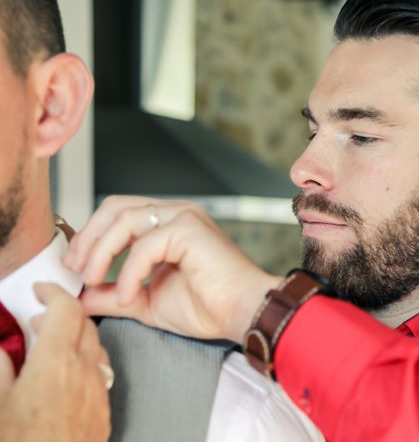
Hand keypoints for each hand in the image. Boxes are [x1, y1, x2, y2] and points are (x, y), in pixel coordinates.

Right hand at [0, 284, 110, 441]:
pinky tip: (66, 375)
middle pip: (84, 325)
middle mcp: (84, 370)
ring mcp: (97, 390)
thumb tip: (2, 348)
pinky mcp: (102, 410)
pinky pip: (99, 372)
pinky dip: (84, 361)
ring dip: (76, 337)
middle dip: (63, 313)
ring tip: (50, 346)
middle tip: (38, 319)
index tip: (41, 289)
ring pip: (95, 347)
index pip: (67, 309)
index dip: (54, 292)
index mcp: (57, 362)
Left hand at [64, 196, 280, 342]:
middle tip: (73, 268)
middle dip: (88, 238)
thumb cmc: (207, 306)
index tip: (73, 266)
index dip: (91, 237)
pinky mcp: (189, 228)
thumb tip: (81, 297)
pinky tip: (128, 294)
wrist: (242, 313)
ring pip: (124, 218)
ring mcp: (183, 217)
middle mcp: (175, 213)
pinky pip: (144, 245)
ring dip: (100, 250)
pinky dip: (128, 271)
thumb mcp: (146, 301)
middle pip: (114, 207)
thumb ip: (114, 294)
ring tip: (90, 279)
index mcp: (167, 224)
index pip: (117, 214)